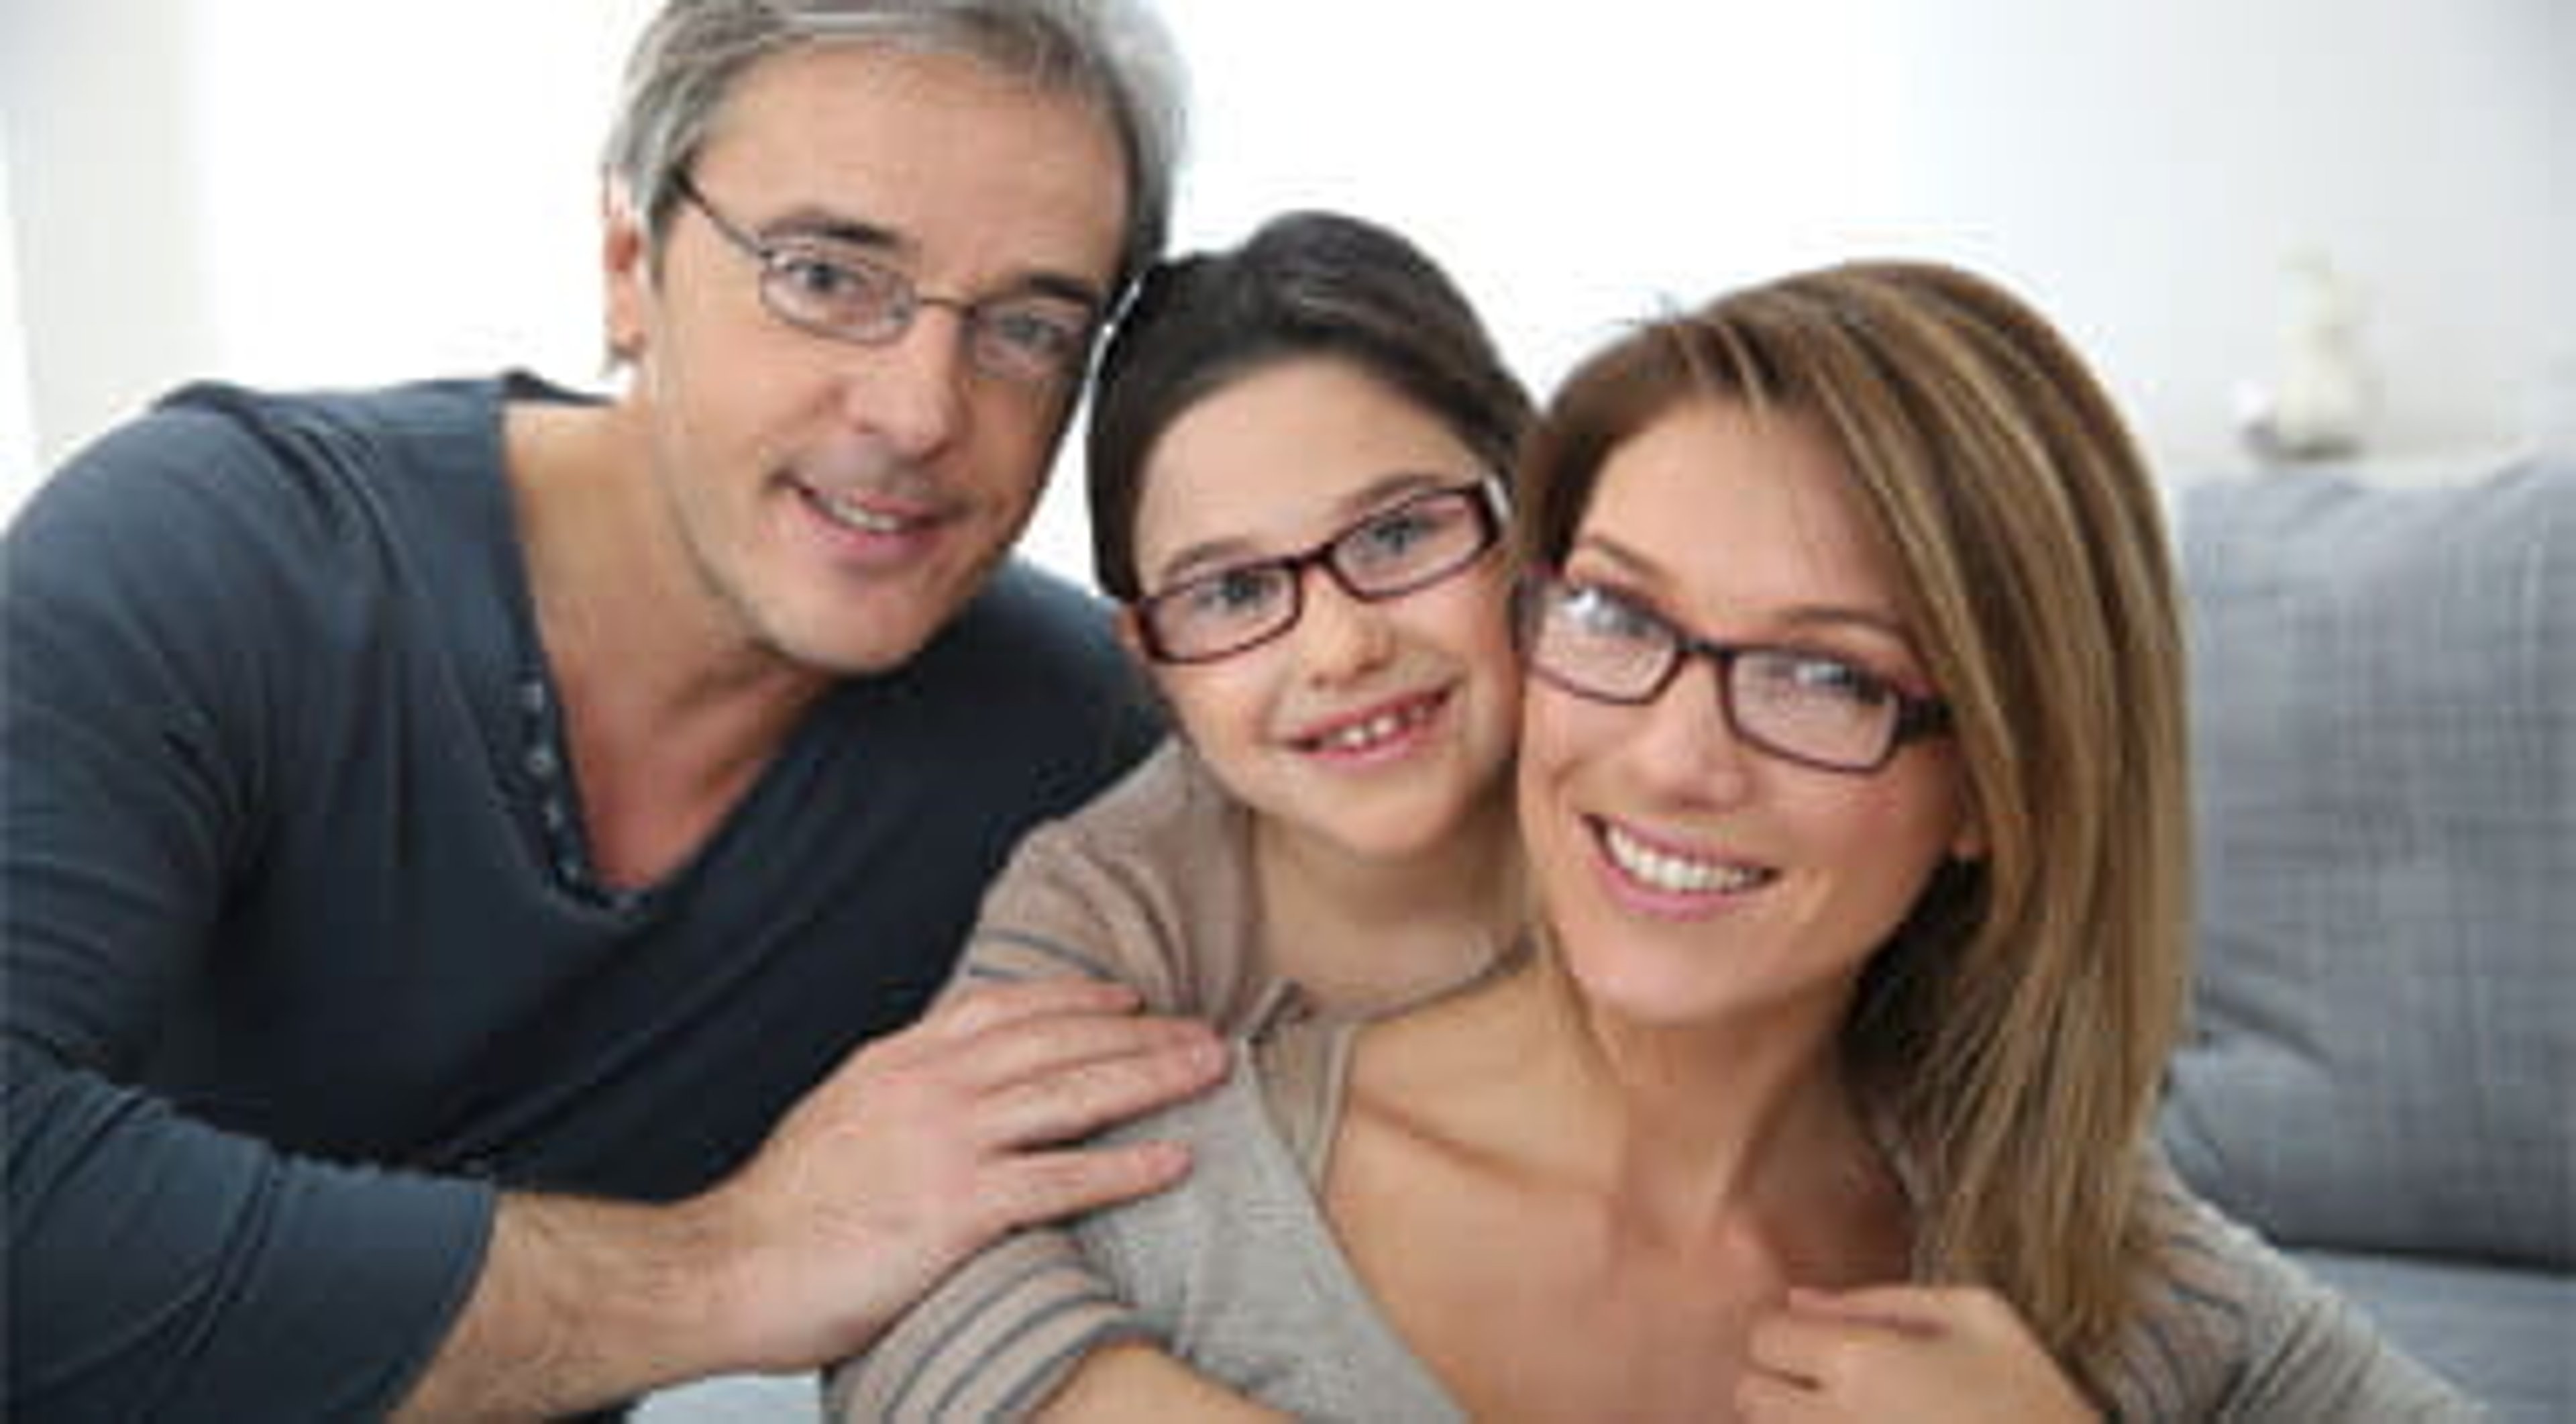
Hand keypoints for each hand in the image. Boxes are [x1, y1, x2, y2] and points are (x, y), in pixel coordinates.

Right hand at [684, 977, 1226, 1370]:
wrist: (727, 1267)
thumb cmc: (781, 1213)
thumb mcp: (839, 1119)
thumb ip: (898, 1096)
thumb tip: (939, 1090)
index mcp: (900, 1061)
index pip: (1006, 1009)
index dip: (1076, 1000)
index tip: (1127, 998)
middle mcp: (931, 1086)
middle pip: (1059, 1043)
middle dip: (1141, 1034)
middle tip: (1203, 1032)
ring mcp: (948, 1143)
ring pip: (1074, 1094)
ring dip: (1152, 1078)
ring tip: (1211, 1071)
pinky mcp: (959, 1208)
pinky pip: (1062, 1180)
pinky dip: (1125, 1167)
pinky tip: (1174, 1159)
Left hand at [1739, 1285, 2100, 1423]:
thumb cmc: (2032, 1392)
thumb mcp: (1978, 1314)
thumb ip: (1879, 1300)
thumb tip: (1800, 1300)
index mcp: (1862, 1362)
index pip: (1763, 1337)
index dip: (1788, 1337)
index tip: (1821, 1346)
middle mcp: (1837, 1422)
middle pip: (1749, 1398)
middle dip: (1777, 1387)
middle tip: (1829, 1389)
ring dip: (1797, 1422)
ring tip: (1856, 1416)